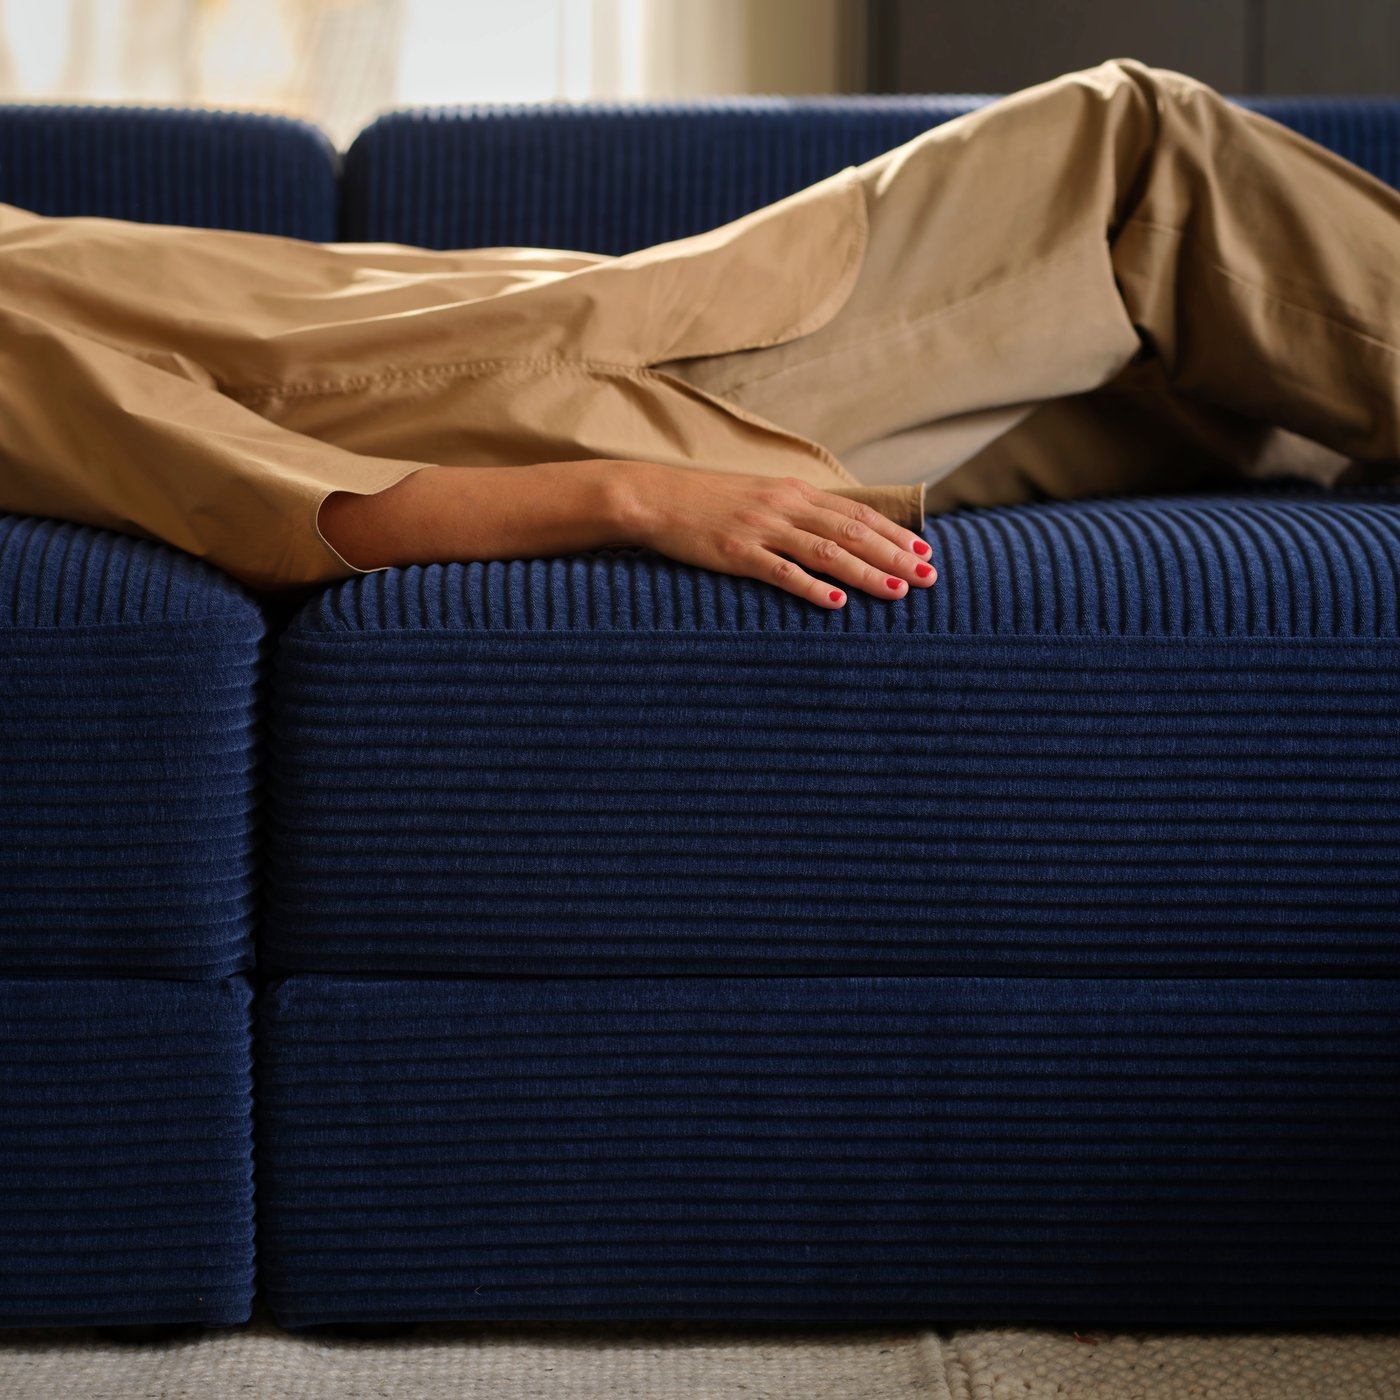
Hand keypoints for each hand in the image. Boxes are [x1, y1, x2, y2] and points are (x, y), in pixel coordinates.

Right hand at [612, 463, 935, 608]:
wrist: (655, 497)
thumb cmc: (706, 503)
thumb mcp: (759, 497)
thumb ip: (795, 513)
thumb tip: (833, 532)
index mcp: (794, 492)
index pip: (856, 513)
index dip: (893, 533)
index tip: (924, 551)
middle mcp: (785, 506)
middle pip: (852, 532)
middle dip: (894, 555)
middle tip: (928, 577)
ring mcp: (762, 528)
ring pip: (826, 551)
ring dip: (867, 572)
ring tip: (898, 591)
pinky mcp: (737, 551)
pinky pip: (781, 571)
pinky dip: (811, 586)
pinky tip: (836, 601)